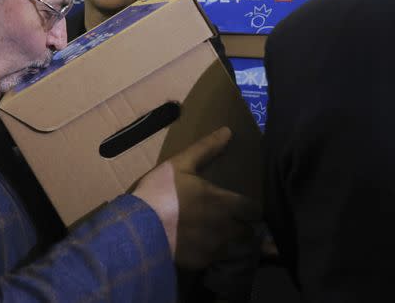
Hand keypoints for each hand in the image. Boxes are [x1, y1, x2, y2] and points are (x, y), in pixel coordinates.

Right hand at [132, 127, 260, 268]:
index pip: (254, 209)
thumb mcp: (180, 164)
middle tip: (237, 224)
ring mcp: (215, 248)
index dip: (251, 209)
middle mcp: (226, 227)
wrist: (140, 229)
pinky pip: (217, 262)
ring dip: (234, 245)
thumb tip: (228, 130)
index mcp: (223, 202)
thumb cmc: (161, 192)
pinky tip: (205, 252)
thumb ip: (206, 149)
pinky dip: (215, 258)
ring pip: (237, 250)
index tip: (246, 208)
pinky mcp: (202, 263)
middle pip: (249, 233)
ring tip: (225, 241)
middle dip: (245, 228)